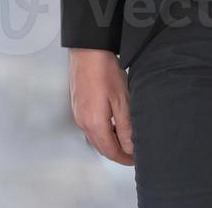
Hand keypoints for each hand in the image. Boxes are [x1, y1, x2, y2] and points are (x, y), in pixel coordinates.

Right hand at [69, 47, 134, 165]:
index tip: (135, 159)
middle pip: (100, 147)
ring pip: (94, 138)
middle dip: (117, 153)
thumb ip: (126, 128)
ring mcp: (77, 114)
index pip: (110, 151)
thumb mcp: (122, 101)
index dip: (124, 158)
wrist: (87, 51)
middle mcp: (82, 122)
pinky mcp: (76, 106)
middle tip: (132, 152)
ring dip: (109, 142)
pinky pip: (89, 127)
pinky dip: (101, 132)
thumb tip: (129, 147)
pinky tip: (111, 124)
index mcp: (94, 123)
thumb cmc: (104, 71)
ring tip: (125, 137)